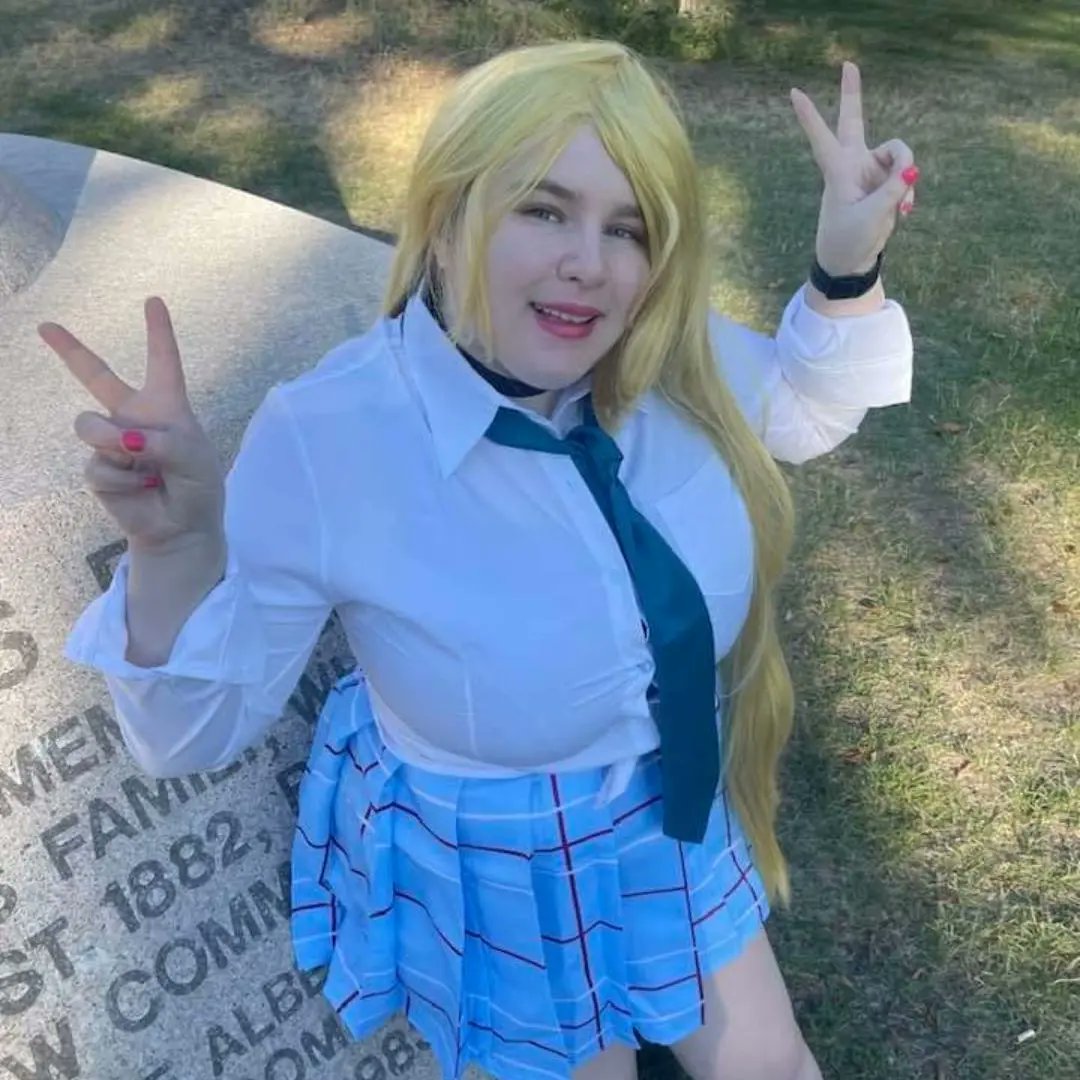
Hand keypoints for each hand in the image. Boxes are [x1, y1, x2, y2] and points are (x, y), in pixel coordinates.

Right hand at [39, 297, 224, 553]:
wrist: (183, 528)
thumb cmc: (197, 487)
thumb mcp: (193, 457)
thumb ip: (161, 441)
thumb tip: (124, 440)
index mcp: (166, 405)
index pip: (163, 362)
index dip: (158, 331)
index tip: (153, 302)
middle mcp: (135, 417)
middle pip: (97, 375)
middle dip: (70, 349)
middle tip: (45, 325)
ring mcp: (113, 441)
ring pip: (89, 425)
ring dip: (114, 444)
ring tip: (144, 465)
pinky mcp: (99, 468)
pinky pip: (98, 463)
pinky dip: (122, 479)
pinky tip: (141, 488)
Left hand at [790, 61, 917, 275]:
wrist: (850, 263)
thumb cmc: (848, 241)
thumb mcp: (872, 216)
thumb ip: (894, 189)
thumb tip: (911, 169)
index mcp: (838, 171)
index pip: (822, 137)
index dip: (809, 115)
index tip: (793, 93)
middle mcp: (853, 164)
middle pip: (854, 120)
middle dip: (852, 93)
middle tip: (848, 64)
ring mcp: (871, 171)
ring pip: (899, 154)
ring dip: (907, 177)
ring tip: (904, 205)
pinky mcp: (886, 182)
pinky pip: (906, 175)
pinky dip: (909, 191)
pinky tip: (906, 211)